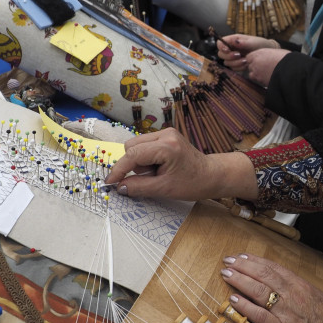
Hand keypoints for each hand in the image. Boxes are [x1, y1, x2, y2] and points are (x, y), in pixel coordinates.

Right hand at [103, 128, 257, 200]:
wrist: (212, 175)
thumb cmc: (193, 183)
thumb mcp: (164, 189)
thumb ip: (139, 187)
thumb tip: (119, 187)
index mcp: (166, 146)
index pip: (133, 154)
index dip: (119, 170)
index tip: (110, 182)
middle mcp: (165, 134)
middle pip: (132, 146)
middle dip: (133, 165)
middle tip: (149, 178)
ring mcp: (166, 133)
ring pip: (137, 146)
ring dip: (140, 163)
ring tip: (158, 173)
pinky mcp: (166, 136)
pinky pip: (145, 146)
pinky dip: (146, 159)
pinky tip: (159, 168)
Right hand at [217, 33, 278, 71]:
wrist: (267, 54)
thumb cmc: (260, 45)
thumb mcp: (253, 42)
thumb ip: (243, 43)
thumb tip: (235, 41)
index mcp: (233, 40)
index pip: (220, 43)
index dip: (221, 47)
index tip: (228, 50)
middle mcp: (231, 49)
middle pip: (221, 54)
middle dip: (229, 56)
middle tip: (239, 55)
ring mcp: (233, 58)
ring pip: (227, 63)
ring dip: (235, 63)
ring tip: (246, 60)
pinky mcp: (237, 65)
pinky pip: (233, 68)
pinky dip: (239, 67)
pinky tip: (246, 64)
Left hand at [221, 253, 322, 322]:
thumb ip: (306, 293)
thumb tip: (292, 287)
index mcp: (304, 287)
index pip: (275, 268)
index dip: (257, 261)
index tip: (244, 256)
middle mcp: (293, 296)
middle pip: (263, 275)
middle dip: (243, 266)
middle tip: (228, 260)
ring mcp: (286, 313)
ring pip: (258, 290)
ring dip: (240, 280)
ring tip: (226, 274)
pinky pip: (259, 316)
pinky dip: (245, 306)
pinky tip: (233, 300)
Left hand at [243, 48, 288, 86]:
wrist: (290, 69)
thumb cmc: (286, 59)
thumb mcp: (276, 52)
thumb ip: (268, 55)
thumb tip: (269, 56)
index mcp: (259, 53)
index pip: (249, 57)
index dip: (254, 60)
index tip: (259, 62)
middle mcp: (255, 62)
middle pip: (250, 66)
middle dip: (255, 67)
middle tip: (264, 69)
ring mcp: (256, 72)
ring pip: (252, 74)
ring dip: (257, 74)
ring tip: (267, 74)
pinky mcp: (259, 81)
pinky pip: (257, 81)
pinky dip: (260, 80)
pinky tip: (268, 79)